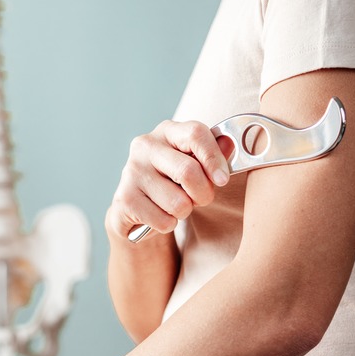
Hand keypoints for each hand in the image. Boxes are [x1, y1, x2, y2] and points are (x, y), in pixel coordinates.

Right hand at [107, 120, 232, 240]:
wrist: (137, 208)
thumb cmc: (172, 181)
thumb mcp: (194, 164)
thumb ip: (212, 154)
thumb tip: (229, 143)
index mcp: (167, 131)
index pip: (195, 134)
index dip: (214, 159)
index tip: (223, 179)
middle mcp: (145, 145)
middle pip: (188, 171)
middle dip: (203, 193)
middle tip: (200, 198)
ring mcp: (131, 171)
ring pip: (178, 203)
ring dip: (184, 212)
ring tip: (174, 205)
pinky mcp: (124, 198)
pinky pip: (163, 221)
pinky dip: (168, 224)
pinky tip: (158, 214)